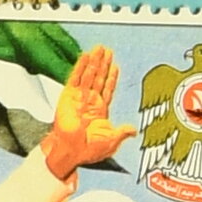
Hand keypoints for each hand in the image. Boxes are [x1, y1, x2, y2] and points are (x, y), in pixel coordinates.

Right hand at [40, 43, 127, 182]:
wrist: (71, 152)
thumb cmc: (87, 151)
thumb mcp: (111, 142)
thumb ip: (122, 132)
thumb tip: (133, 131)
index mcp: (99, 111)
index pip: (107, 89)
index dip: (112, 78)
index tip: (115, 66)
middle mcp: (89, 102)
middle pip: (98, 78)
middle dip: (103, 65)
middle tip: (108, 51)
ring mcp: (78, 98)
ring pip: (88, 75)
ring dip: (94, 62)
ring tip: (99, 49)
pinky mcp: (67, 97)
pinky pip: (75, 78)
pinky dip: (80, 66)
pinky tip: (85, 56)